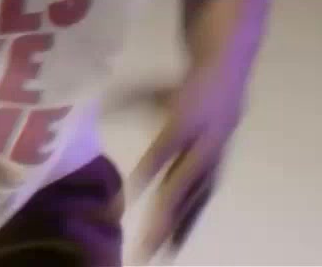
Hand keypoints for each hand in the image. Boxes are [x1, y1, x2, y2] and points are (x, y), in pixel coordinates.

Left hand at [126, 68, 247, 262]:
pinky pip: (202, 199)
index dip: (147, 175)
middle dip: (163, 216)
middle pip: (183, 184)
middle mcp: (205, 142)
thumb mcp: (152, 89)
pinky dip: (189, 221)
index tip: (127, 200)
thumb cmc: (182, 86)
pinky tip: (176, 243)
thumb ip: (125, 102)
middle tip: (143, 245)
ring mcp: (214, 158)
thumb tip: (94, 109)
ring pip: (196, 197)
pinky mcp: (217, 169)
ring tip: (160, 253)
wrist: (228, 73)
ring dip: (178, 226)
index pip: (164, 151)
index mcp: (187, 119)